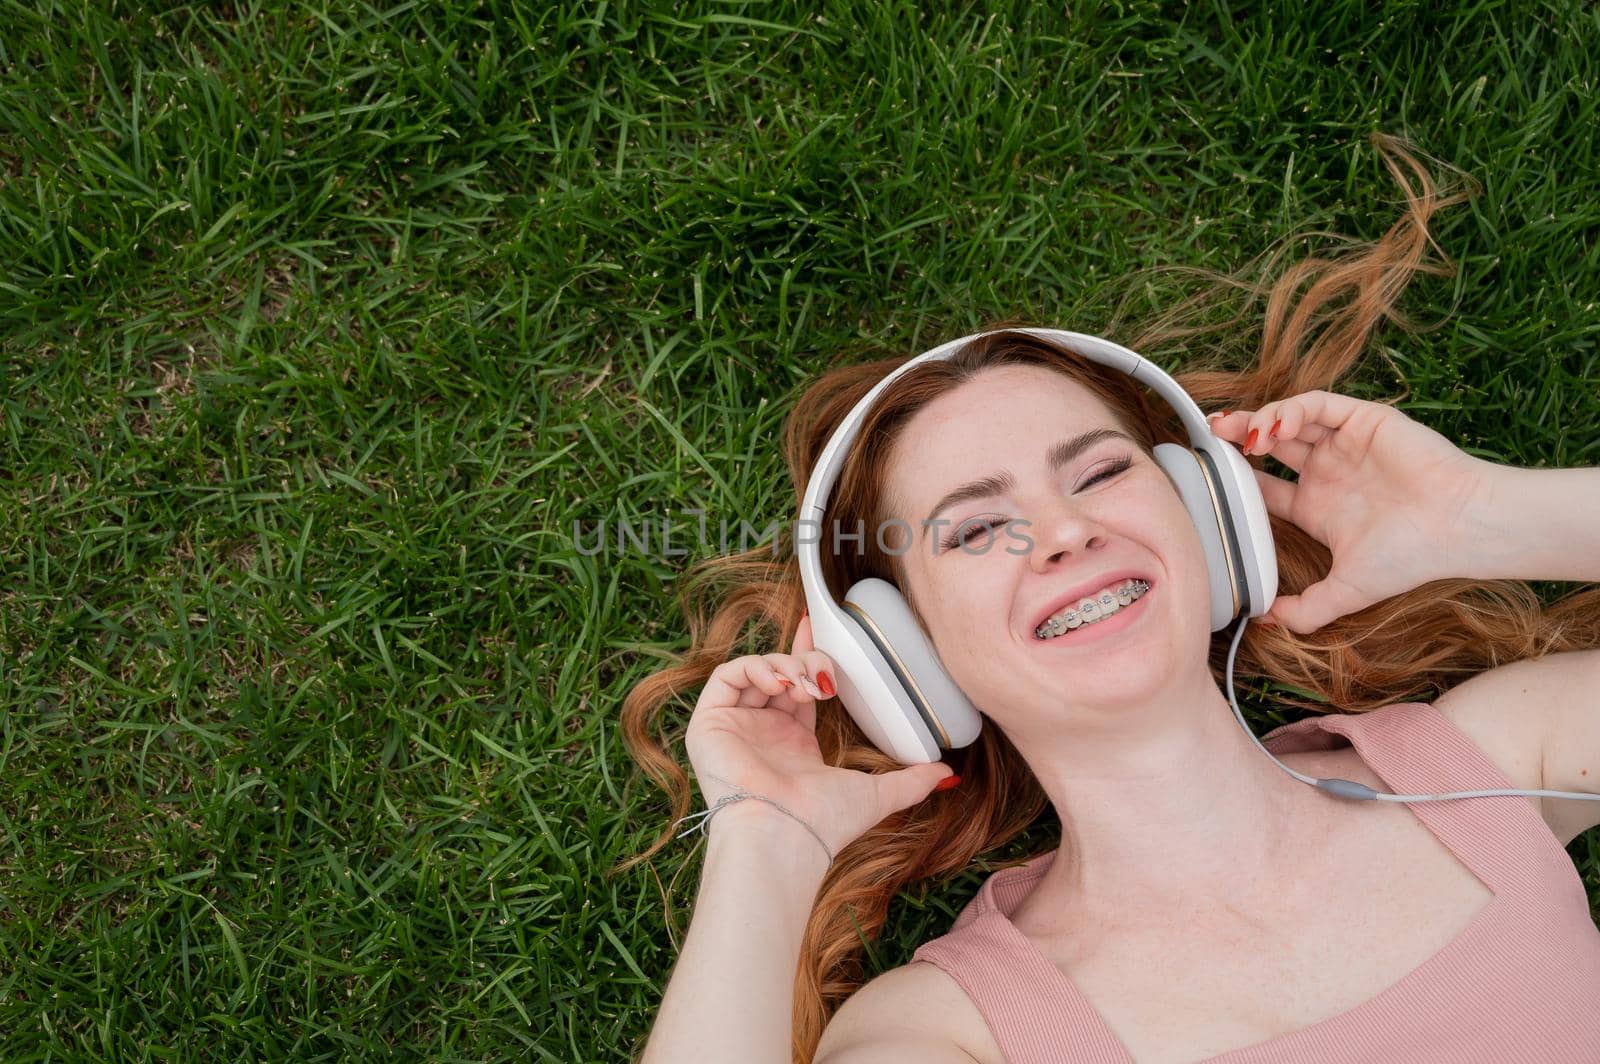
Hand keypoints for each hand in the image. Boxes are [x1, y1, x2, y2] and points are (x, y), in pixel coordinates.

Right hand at [683, 614, 956, 857]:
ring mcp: (734, 726)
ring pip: (755, 669)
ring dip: (784, 664)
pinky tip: (780, 683)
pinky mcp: (709, 723)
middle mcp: (761, 731)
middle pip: (779, 670)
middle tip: (826, 674)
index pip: (800, 685)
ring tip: (805, 684)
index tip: (822, 625)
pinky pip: (726, 677)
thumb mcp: (876, 794)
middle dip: (803, 656)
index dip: (811, 655)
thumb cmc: (823, 823)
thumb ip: (910, 781)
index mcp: (793, 743)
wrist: (783, 836)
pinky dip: (754, 668)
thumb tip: (948, 775)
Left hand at [1208, 390, 1491, 633]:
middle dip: (1236, 440)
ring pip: (1289, 419)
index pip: (1263, 489)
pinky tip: (1274, 427)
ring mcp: (1345, 445)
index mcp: (1317, 508)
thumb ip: (1307, 610)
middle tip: (1209, 439)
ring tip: (1239, 435)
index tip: (1207, 481)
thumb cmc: (1411, 557)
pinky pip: (1318, 405)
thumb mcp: (1347, 590)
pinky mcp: (1364, 420)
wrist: (1458, 528)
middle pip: (1269, 447)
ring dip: (1258, 421)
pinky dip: (1291, 409)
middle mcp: (1328, 473)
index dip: (1234, 482)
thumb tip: (1264, 619)